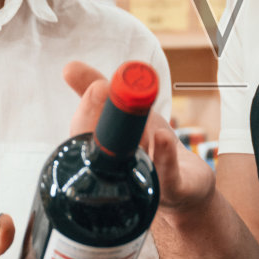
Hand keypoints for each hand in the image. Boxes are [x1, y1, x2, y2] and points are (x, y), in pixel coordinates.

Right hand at [62, 61, 215, 214]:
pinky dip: (164, 157)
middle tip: (100, 89)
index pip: (84, 136)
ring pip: (132, 166)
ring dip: (132, 138)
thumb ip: (99, 93)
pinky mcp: (173, 192)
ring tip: (134, 112)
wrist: (188, 184)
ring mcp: (144, 187)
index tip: (95, 86)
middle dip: (97, 122)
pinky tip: (163, 136)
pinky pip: (166, 178)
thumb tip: (69, 67)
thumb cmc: (151, 149)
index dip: (87, 112)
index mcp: (100, 156)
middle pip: (100, 154)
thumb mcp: (128, 116)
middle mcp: (116, 177)